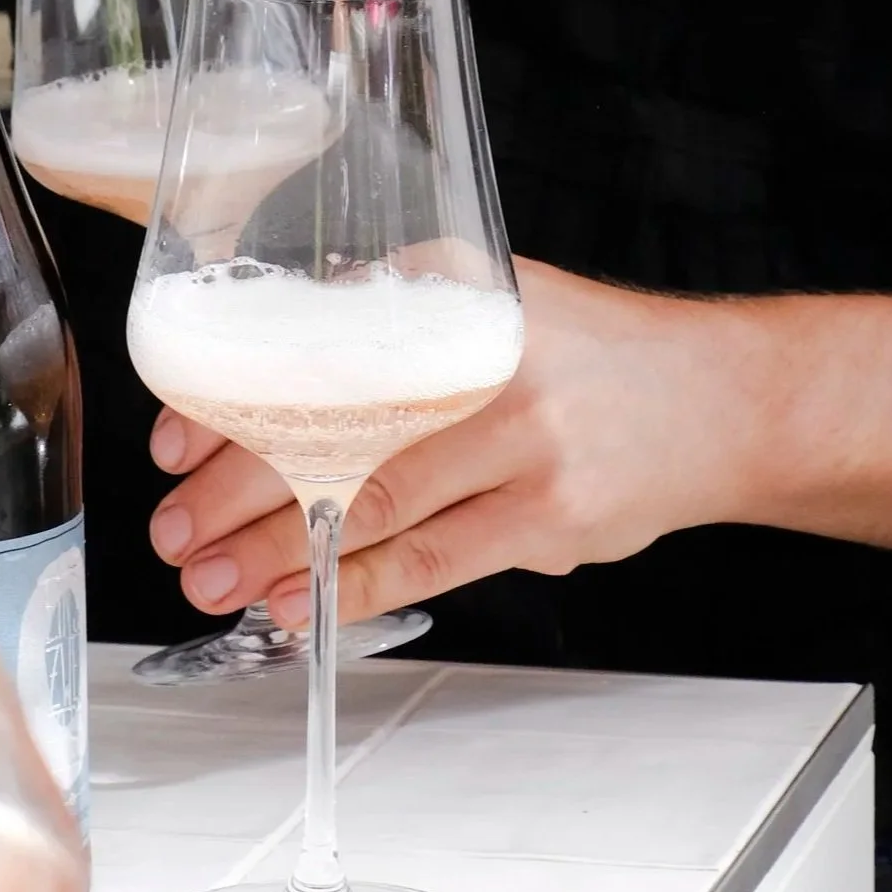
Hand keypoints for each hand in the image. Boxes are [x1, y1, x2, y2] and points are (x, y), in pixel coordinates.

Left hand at [145, 260, 772, 628]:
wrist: (717, 402)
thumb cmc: (587, 354)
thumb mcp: (496, 298)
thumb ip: (398, 319)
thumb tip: (261, 374)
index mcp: (461, 286)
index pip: (318, 343)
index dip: (234, 398)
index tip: (173, 441)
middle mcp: (488, 354)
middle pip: (332, 426)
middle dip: (236, 487)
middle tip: (173, 525)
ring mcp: (523, 440)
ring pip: (368, 502)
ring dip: (275, 549)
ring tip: (209, 576)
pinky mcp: (547, 518)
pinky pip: (426, 560)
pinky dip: (350, 587)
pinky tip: (294, 605)